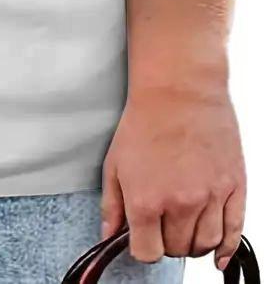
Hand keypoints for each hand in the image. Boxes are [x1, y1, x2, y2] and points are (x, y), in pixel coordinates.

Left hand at [101, 85, 245, 270]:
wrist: (178, 89)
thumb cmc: (145, 120)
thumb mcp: (114, 162)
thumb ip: (111, 205)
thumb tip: (109, 236)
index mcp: (146, 200)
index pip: (147, 252)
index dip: (142, 246)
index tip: (142, 236)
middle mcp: (180, 204)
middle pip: (176, 250)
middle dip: (166, 241)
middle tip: (162, 222)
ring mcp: (210, 196)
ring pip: (204, 245)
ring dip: (192, 242)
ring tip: (183, 225)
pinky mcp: (233, 186)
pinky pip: (233, 232)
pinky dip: (226, 249)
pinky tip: (218, 254)